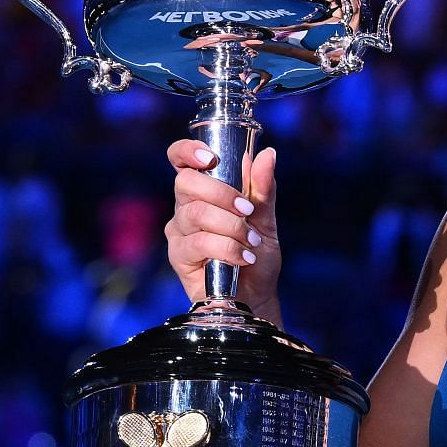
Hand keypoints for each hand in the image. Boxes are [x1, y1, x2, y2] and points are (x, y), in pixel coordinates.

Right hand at [165, 139, 280, 310]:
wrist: (257, 295)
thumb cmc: (257, 256)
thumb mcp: (266, 219)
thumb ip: (263, 189)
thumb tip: (267, 154)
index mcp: (203, 191)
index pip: (180, 160)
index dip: (188, 151)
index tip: (211, 158)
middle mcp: (185, 208)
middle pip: (187, 183)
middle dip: (223, 194)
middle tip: (249, 211)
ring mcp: (179, 232)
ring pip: (196, 213)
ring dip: (231, 226)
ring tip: (251, 242)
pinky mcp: (178, 256)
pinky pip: (199, 243)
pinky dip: (227, 248)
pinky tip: (243, 258)